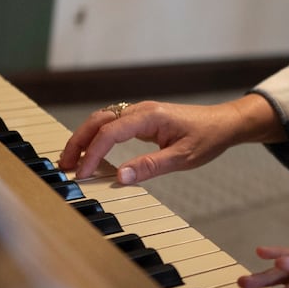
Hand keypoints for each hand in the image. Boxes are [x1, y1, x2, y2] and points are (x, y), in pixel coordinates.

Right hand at [57, 93, 282, 181]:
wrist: (224, 124)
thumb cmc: (207, 138)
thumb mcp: (182, 157)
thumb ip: (151, 166)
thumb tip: (120, 177)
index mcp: (149, 116)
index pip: (110, 132)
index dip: (92, 153)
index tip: (81, 175)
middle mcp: (141, 110)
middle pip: (99, 121)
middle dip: (78, 142)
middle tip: (64, 166)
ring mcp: (141, 113)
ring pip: (103, 121)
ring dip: (85, 139)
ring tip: (71, 161)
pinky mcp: (142, 120)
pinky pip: (113, 124)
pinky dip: (97, 137)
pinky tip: (91, 152)